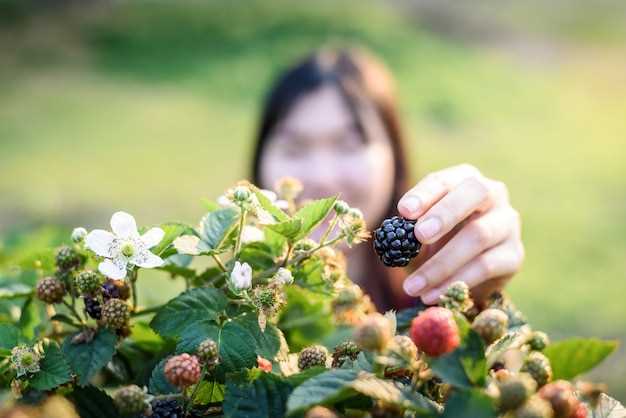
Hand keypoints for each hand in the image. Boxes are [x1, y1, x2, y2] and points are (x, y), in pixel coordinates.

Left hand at [397, 164, 523, 304]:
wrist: (472, 270)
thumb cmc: (441, 237)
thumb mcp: (424, 227)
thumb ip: (411, 227)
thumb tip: (392, 237)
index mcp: (465, 179)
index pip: (446, 179)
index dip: (425, 194)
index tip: (404, 212)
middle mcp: (493, 193)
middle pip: (475, 193)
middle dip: (445, 214)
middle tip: (419, 236)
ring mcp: (507, 223)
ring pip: (479, 235)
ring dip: (441, 263)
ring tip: (413, 286)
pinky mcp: (514, 255)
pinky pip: (486, 266)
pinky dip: (455, 281)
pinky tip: (432, 295)